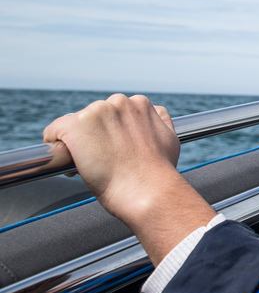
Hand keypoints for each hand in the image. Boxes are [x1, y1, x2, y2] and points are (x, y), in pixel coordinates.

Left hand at [43, 94, 214, 264]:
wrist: (148, 189)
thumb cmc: (159, 171)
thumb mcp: (169, 137)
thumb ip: (159, 121)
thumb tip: (155, 117)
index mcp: (139, 104)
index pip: (113, 113)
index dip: (110, 133)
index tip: (111, 150)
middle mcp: (118, 102)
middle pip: (93, 117)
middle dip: (94, 136)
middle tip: (99, 160)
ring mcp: (97, 112)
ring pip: (74, 124)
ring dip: (77, 142)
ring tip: (86, 164)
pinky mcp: (76, 126)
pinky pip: (54, 131)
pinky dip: (55, 146)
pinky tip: (66, 160)